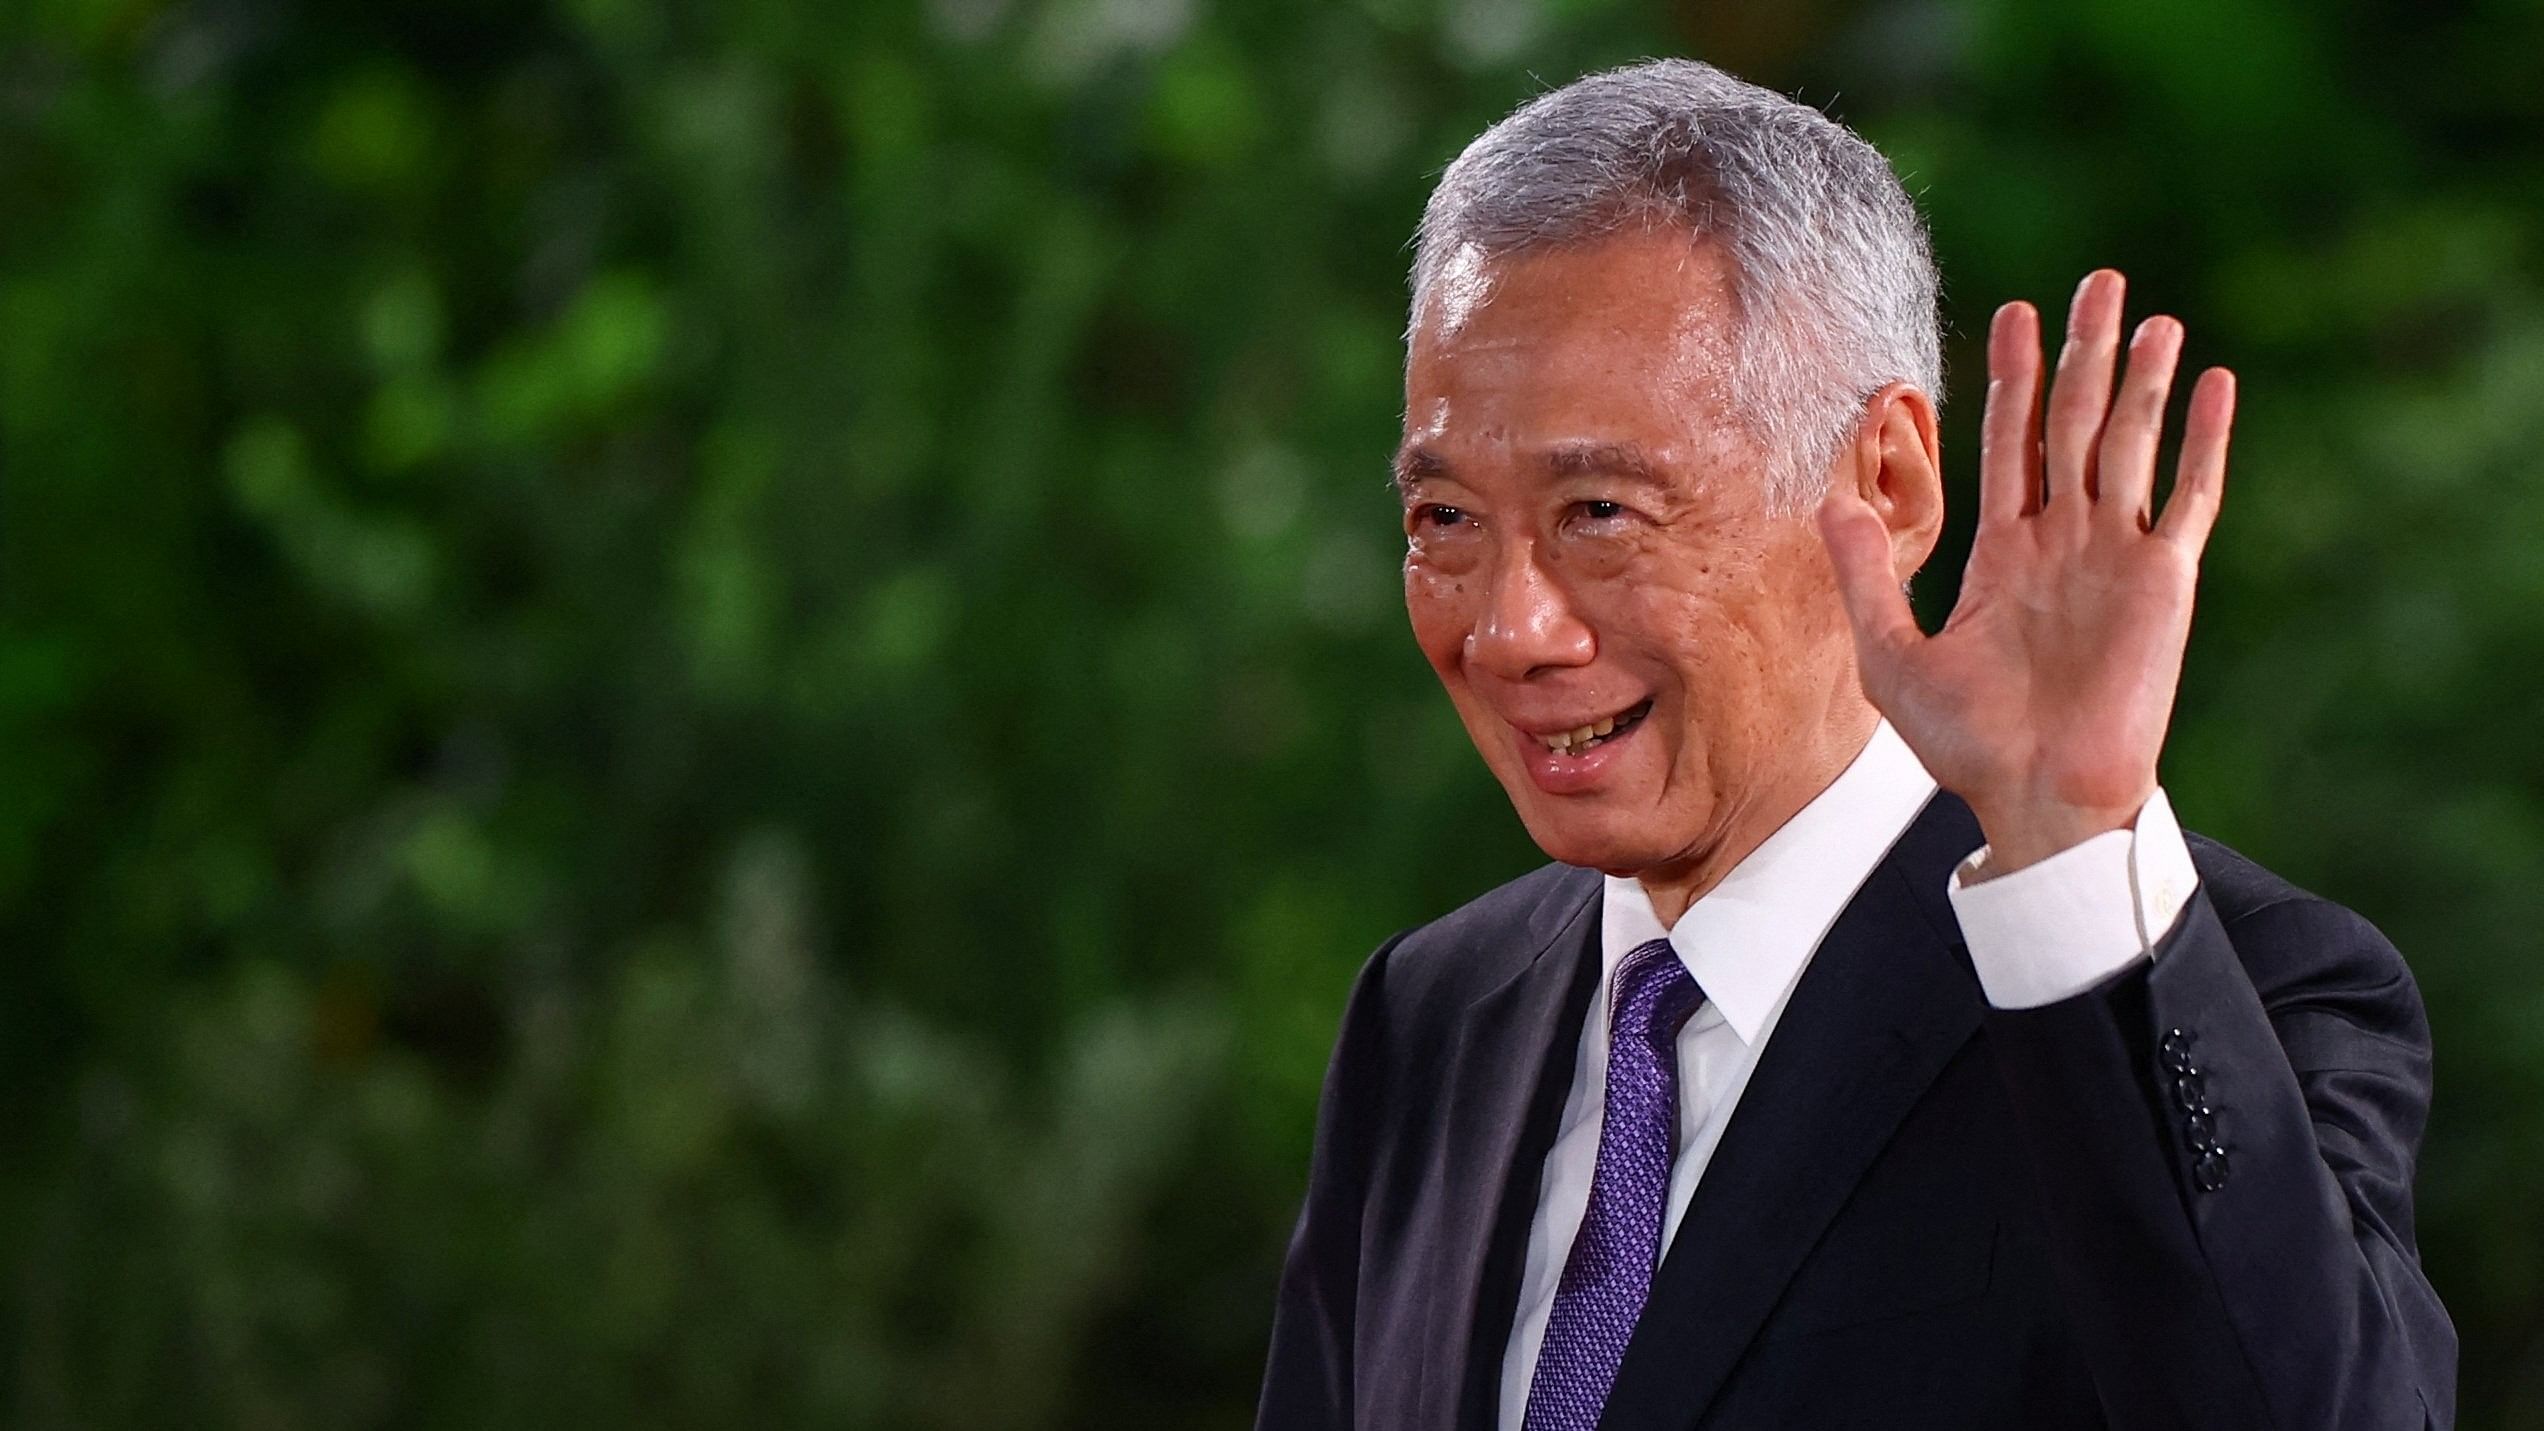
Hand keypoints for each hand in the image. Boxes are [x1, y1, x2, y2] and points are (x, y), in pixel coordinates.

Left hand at [1817, 269, 2236, 873]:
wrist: (2034, 797)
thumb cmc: (1966, 745)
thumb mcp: (1889, 654)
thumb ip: (1863, 574)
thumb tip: (1829, 498)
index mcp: (2006, 553)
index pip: (2012, 443)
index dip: (2012, 379)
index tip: (2013, 313)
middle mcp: (2065, 543)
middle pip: (2077, 423)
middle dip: (2083, 353)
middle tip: (2095, 280)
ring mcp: (2117, 557)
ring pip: (2133, 443)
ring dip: (2142, 379)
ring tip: (2151, 315)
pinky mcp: (2163, 580)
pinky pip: (2189, 496)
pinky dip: (2204, 439)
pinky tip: (2214, 385)